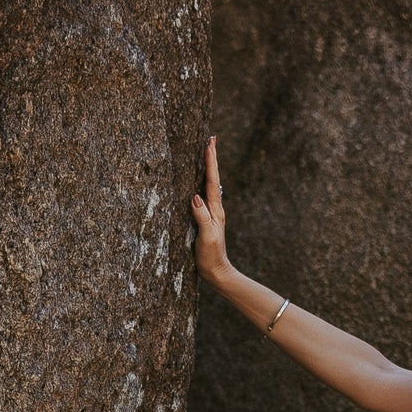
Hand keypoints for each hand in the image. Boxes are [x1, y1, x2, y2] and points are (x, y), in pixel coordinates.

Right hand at [190, 136, 229, 283]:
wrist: (217, 273)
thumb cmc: (211, 256)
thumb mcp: (206, 237)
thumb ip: (202, 217)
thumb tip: (195, 197)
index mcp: (215, 210)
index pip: (212, 181)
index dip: (211, 162)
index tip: (209, 144)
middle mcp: (215, 208)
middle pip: (213, 178)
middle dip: (211, 158)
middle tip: (211, 139)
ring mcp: (211, 213)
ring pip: (209, 184)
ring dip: (208, 167)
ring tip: (206, 152)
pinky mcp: (206, 219)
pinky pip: (204, 194)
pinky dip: (202, 182)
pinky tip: (198, 180)